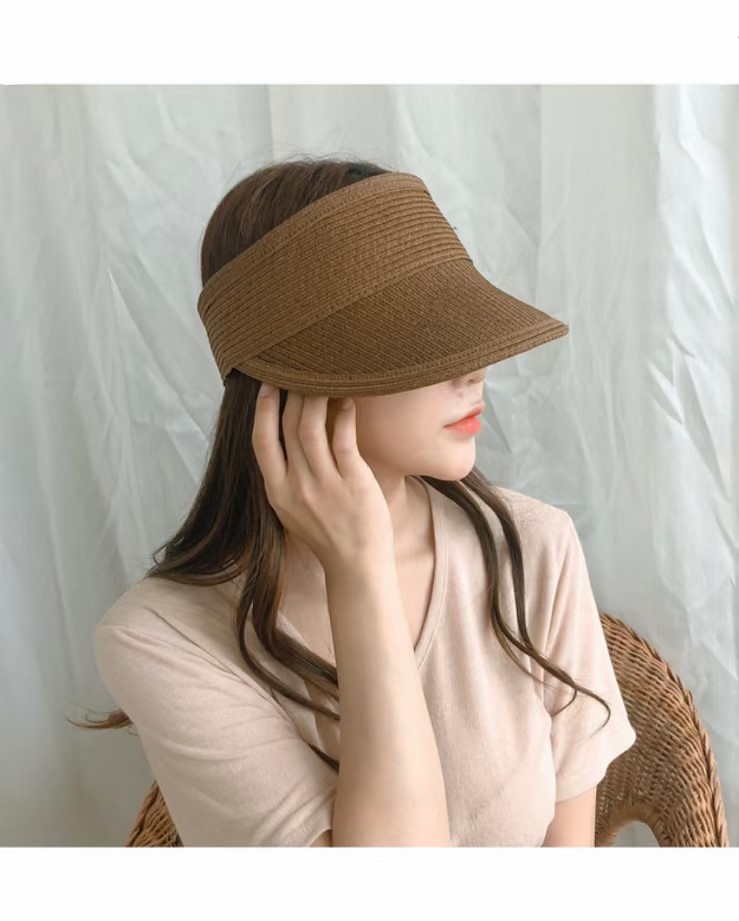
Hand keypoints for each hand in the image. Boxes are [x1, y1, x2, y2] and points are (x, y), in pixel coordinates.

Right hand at [252, 385, 394, 573]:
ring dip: (315, 397)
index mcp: (276, 491)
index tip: (266, 383)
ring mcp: (324, 484)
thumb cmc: (329, 535)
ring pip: (311, 427)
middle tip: (300, 370)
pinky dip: (343, 414)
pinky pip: (343, 439)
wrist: (356, 566)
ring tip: (325, 377)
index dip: (261, 408)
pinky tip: (348, 399)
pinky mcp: (352, 482)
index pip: (260, 441)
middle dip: (291, 394)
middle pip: (286, 426)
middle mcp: (296, 486)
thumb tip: (284, 437)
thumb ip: (286, 477)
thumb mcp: (293, 509)